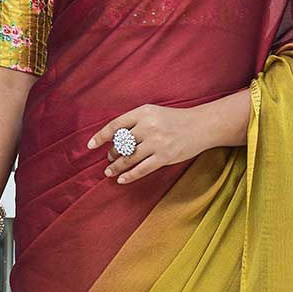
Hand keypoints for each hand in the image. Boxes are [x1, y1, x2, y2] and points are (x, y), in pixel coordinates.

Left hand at [87, 102, 214, 183]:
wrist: (201, 125)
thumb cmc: (175, 120)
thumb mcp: (154, 113)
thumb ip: (136, 122)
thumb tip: (115, 139)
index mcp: (143, 112)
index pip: (115, 125)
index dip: (101, 136)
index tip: (91, 145)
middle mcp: (148, 126)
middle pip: (121, 144)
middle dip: (112, 154)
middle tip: (109, 159)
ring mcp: (157, 142)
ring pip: (128, 158)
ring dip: (116, 166)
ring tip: (109, 171)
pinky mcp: (164, 156)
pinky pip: (141, 169)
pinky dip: (129, 176)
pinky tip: (121, 179)